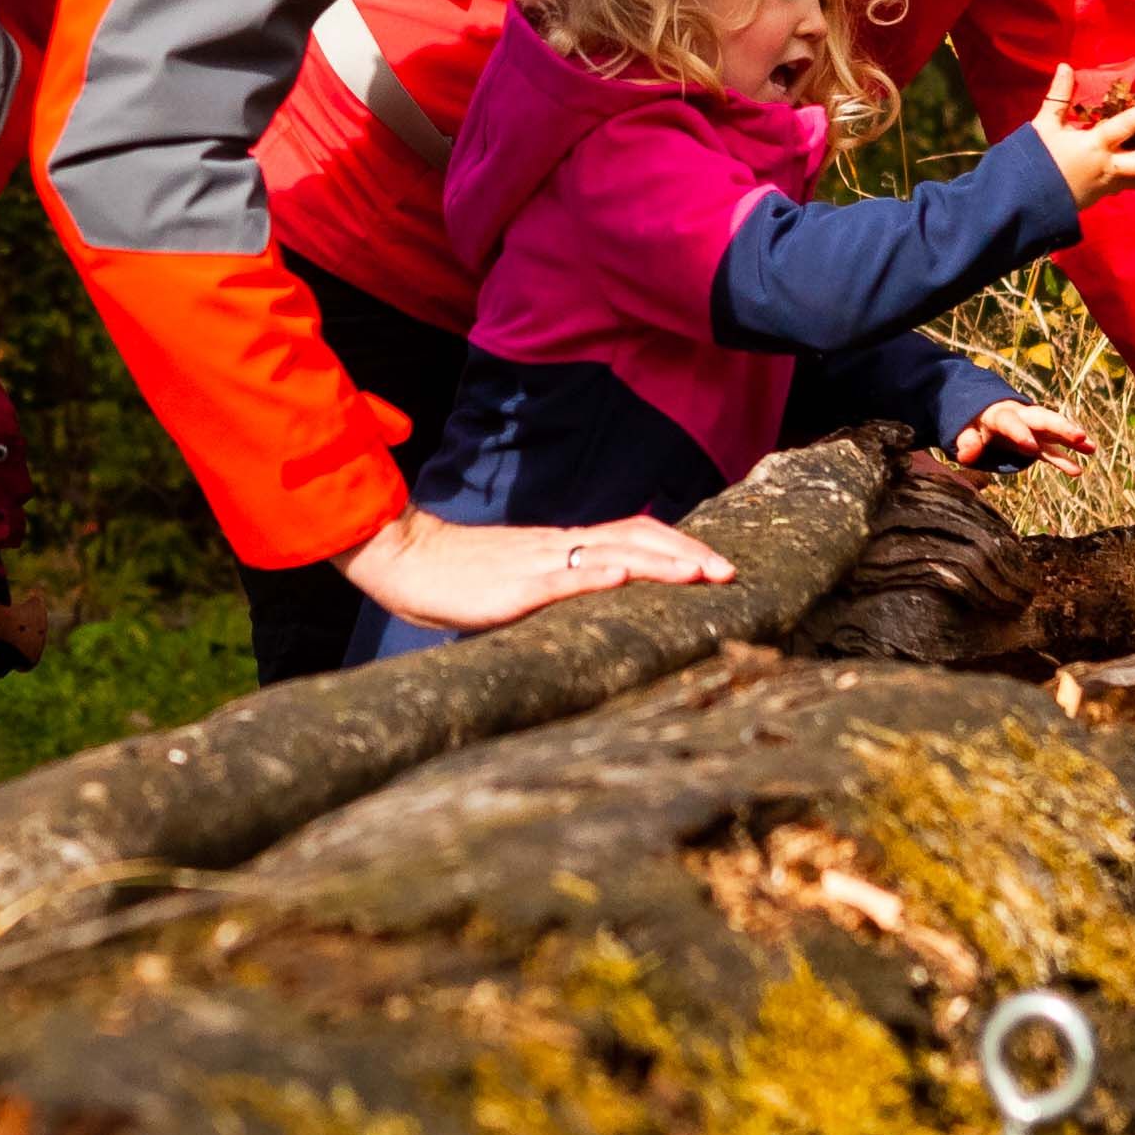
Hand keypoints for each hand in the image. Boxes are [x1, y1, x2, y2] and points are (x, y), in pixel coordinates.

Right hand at [338, 506, 732, 633]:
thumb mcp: (518, 582)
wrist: (402, 558)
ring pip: (610, 554)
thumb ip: (556, 587)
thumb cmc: (455, 576)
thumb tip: (596, 600)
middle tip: (731, 573)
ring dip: (660, 563)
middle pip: (636, 539)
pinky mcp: (512, 588)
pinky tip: (622, 578)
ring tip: (701, 573)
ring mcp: (537, 565)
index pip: (634, 534)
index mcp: (562, 546)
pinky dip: (594, 575)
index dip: (678, 545)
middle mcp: (559, 547)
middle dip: (688, 555)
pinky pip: (559, 578)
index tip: (718, 565)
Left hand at [949, 400, 1102, 468]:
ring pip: (1054, 431)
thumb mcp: (962, 431)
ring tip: (1091, 448)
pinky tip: (1078, 470)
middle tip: (1079, 436)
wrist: (979, 413)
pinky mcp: (1036, 441)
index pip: (1010, 422)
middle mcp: (1020, 417)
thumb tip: (968, 452)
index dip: (1020, 434)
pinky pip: (1051, 450)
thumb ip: (965, 441)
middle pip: (1043, 418)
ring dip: (1072, 438)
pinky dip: (1064, 458)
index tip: (1031, 448)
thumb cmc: (971, 424)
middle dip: (1061, 426)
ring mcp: (1031, 428)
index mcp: (999, 414)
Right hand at [1025, 61, 1134, 206]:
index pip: (1124, 126)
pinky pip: (1126, 185)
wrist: (1022, 202)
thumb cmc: (1033, 161)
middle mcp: (1106, 166)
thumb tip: (1066, 67)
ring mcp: (1105, 185)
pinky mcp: (1099, 197)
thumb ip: (1058, 97)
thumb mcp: (1043, 126)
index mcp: (1093, 145)